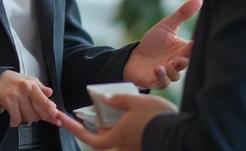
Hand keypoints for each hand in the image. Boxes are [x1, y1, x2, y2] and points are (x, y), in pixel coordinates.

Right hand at [0, 70, 56, 127]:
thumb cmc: (11, 81)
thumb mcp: (27, 80)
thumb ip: (40, 88)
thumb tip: (50, 93)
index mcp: (33, 85)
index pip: (45, 101)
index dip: (51, 112)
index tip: (57, 119)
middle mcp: (26, 89)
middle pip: (37, 113)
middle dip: (35, 116)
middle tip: (28, 111)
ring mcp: (16, 96)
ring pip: (28, 117)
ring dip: (24, 118)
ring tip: (19, 110)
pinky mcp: (8, 101)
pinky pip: (16, 119)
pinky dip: (15, 121)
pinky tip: (13, 118)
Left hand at [53, 93, 176, 150]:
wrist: (183, 133)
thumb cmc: (159, 119)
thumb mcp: (137, 101)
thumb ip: (119, 100)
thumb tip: (105, 99)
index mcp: (118, 136)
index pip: (90, 139)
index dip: (74, 129)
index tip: (62, 119)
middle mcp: (124, 145)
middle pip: (105, 137)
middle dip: (99, 124)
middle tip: (96, 108)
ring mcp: (134, 147)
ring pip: (118, 136)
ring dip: (114, 123)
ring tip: (116, 107)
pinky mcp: (144, 145)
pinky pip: (129, 135)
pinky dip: (126, 124)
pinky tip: (135, 113)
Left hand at [123, 0, 201, 88]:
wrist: (133, 57)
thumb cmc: (153, 43)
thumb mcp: (167, 26)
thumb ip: (182, 14)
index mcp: (182, 50)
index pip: (194, 49)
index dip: (196, 48)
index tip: (197, 43)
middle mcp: (177, 63)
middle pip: (185, 64)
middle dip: (184, 63)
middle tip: (182, 59)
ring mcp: (167, 73)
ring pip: (175, 76)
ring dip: (172, 71)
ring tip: (167, 64)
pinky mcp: (155, 80)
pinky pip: (162, 83)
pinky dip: (161, 78)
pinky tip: (158, 69)